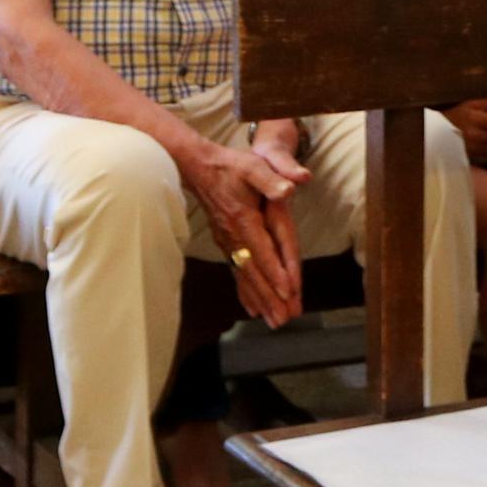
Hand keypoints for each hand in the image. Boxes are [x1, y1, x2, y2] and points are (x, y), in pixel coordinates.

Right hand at [178, 127, 309, 325]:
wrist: (198, 166)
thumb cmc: (230, 165)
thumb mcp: (253, 166)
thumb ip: (270, 178)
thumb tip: (288, 189)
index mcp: (244, 218)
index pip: (263, 249)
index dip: (276, 270)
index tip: (288, 291)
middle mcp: (235, 235)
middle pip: (255, 271)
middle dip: (271, 296)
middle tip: (285, 318)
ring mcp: (228, 242)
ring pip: (246, 277)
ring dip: (261, 300)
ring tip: (274, 321)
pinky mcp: (226, 244)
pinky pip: (237, 273)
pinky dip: (245, 293)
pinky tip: (253, 309)